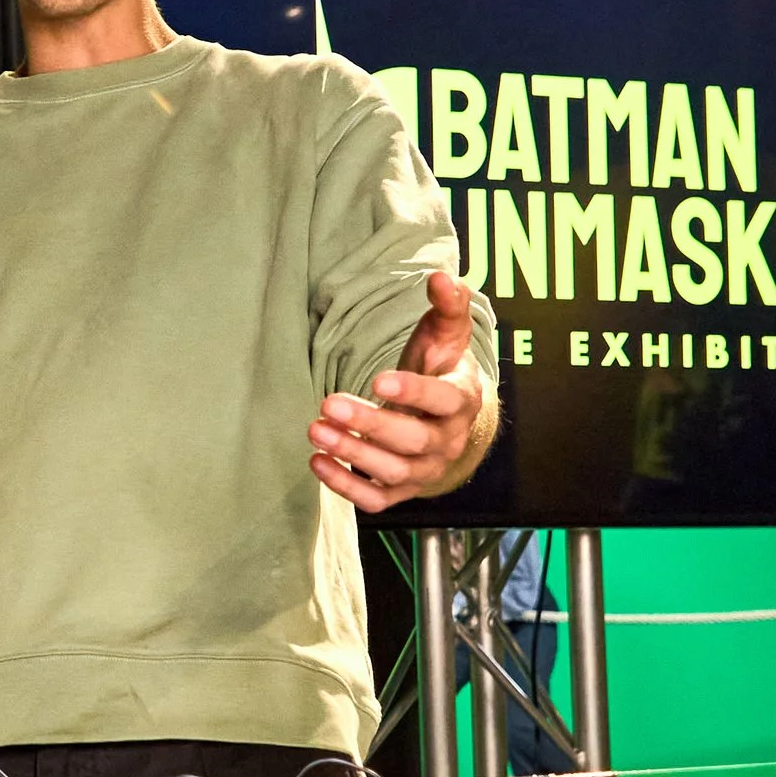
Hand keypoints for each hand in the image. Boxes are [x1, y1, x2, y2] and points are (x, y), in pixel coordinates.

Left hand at [308, 269, 492, 510]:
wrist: (447, 423)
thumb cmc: (439, 370)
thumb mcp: (446, 336)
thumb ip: (447, 306)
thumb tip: (441, 277)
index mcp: (461, 401)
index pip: (442, 401)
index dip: (413, 394)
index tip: (378, 380)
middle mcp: (446, 442)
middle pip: (412, 440)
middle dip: (369, 424)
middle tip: (328, 402)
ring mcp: (424, 471)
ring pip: (392, 472)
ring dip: (351, 454)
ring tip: (314, 430)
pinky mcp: (400, 490)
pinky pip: (375, 499)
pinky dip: (346, 487)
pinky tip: (316, 463)